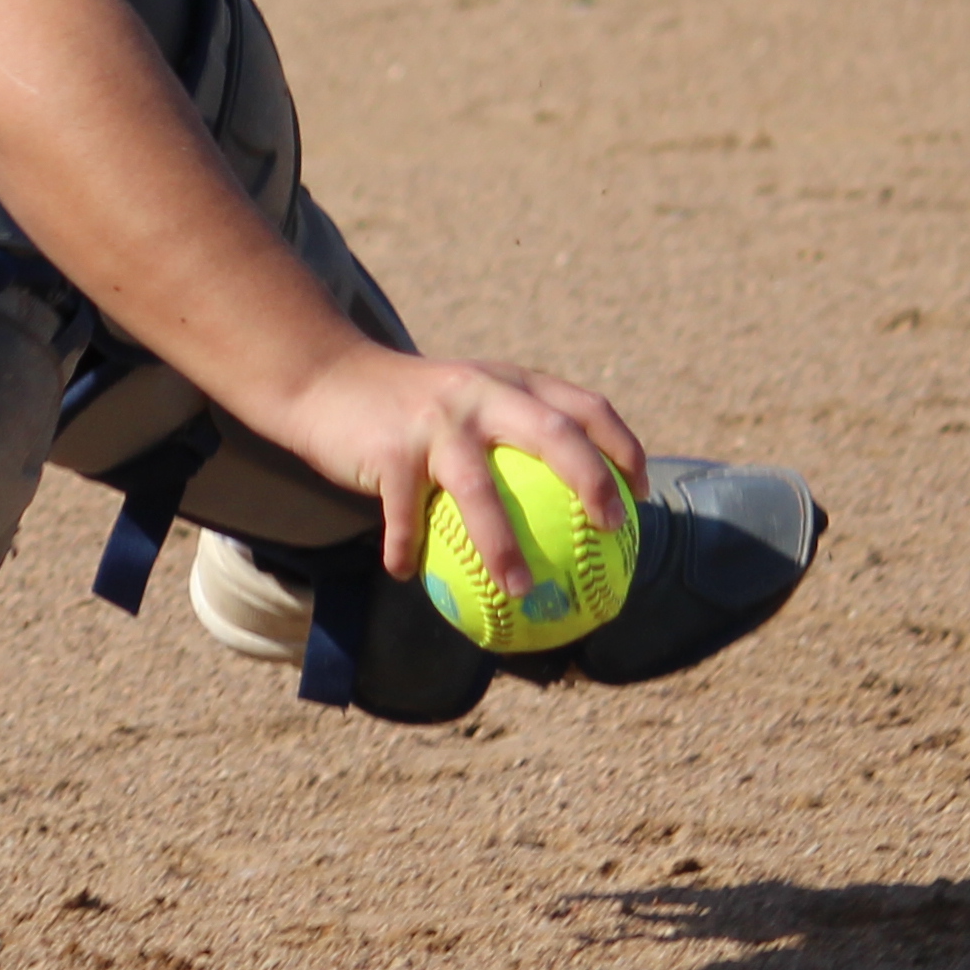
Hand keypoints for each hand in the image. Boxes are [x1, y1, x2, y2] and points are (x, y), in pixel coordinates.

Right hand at [254, 349, 646, 589]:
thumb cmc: (411, 408)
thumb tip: (566, 511)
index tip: (641, 494)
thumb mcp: (467, 400)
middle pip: (553, 434)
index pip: (585, 407)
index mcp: (511, 382)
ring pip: (479, 488)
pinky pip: (405, 514)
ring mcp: (436, 421)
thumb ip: (511, 435)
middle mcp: (482, 393)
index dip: (622, 447)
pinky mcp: (390, 448)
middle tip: (612, 530)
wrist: (328, 378)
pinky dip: (407, 548)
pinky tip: (406, 575)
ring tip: (520, 591)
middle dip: (592, 480)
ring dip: (502, 545)